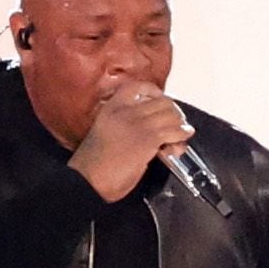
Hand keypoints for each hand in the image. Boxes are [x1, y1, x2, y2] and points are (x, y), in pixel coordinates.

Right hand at [68, 77, 193, 204]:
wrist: (87, 180)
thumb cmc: (92, 165)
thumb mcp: (104, 135)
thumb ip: (124, 127)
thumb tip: (146, 133)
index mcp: (111, 108)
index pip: (137, 87)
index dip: (154, 92)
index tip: (160, 101)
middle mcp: (125, 111)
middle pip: (161, 101)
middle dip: (172, 112)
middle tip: (175, 123)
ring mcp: (138, 124)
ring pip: (171, 115)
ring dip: (179, 125)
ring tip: (180, 135)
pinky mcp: (148, 140)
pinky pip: (174, 131)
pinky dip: (181, 136)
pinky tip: (180, 144)